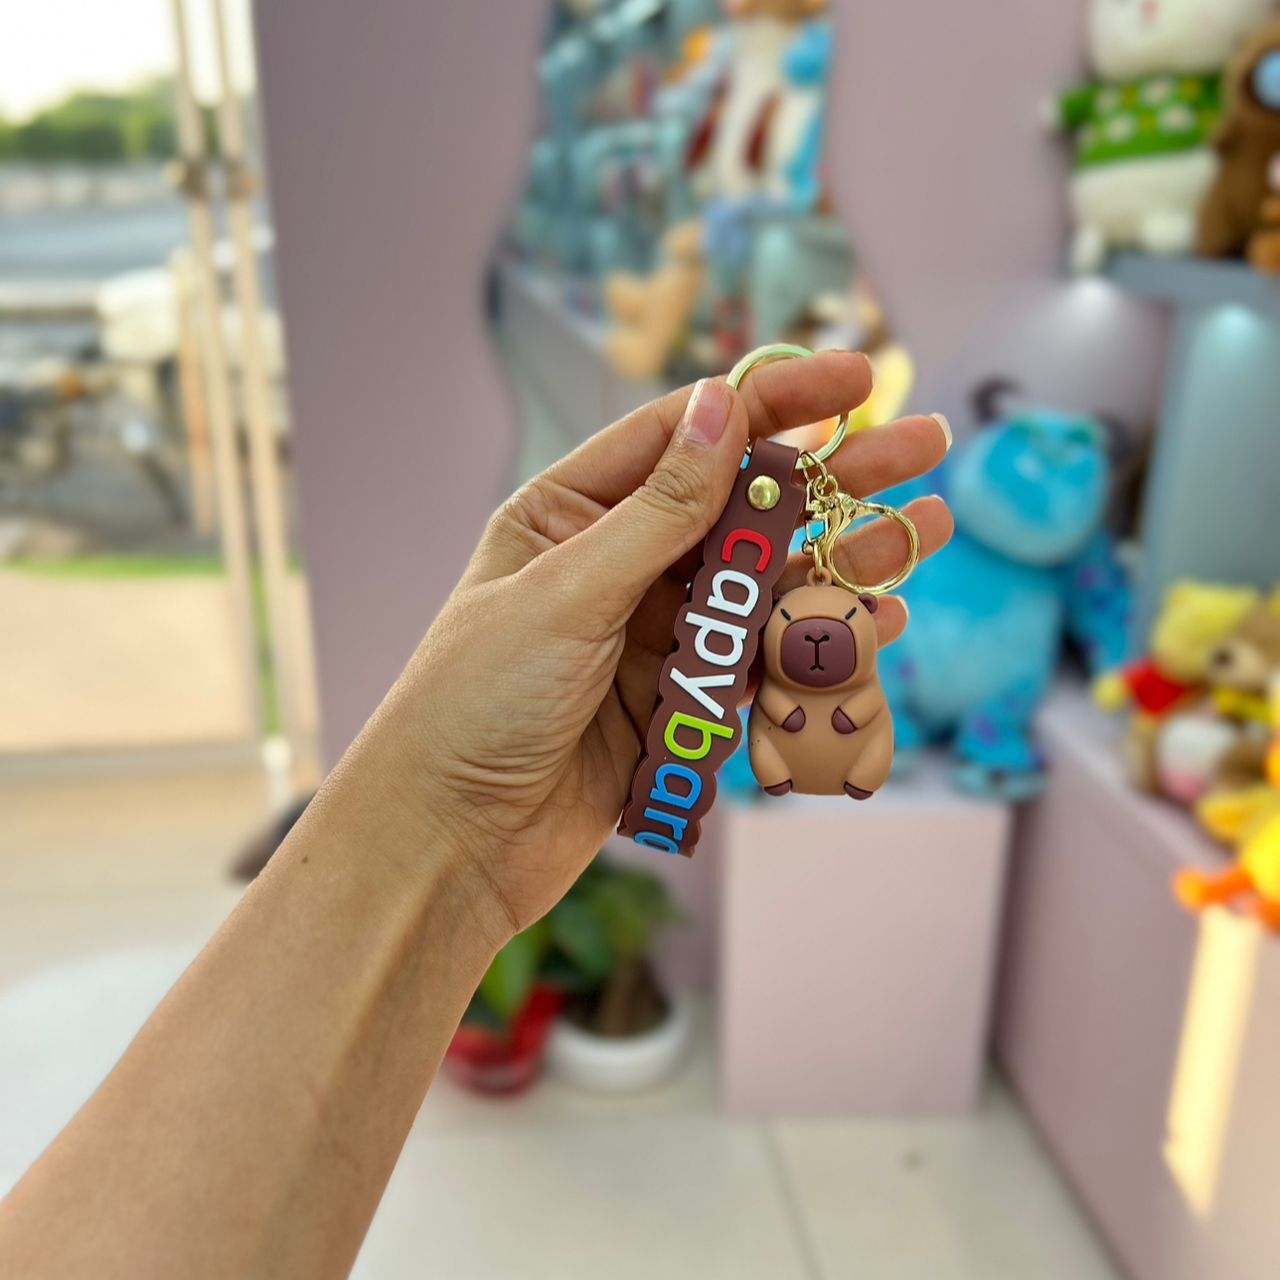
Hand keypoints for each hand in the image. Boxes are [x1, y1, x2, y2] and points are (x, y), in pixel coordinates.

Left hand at [366, 353, 952, 941]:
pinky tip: (878, 618)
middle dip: (834, 475)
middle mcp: (620, 565)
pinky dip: (818, 642)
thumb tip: (723, 408)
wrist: (450, 843)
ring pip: (767, 586)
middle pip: (743, 507)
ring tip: (927, 528)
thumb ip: (657, 511)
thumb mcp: (566, 593)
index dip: (774, 401)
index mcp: (571, 514)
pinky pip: (763, 661)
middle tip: (923, 443)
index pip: (687, 438)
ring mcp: (655, 635)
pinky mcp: (682, 702)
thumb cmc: (475, 705)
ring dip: (845, 559)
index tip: (854, 375)